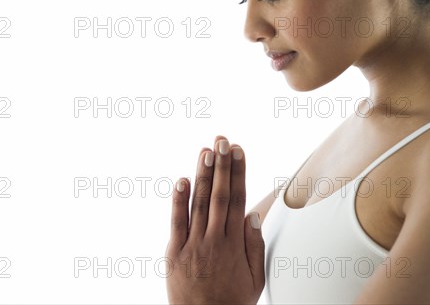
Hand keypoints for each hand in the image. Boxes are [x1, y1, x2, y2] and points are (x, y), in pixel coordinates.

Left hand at [165, 135, 264, 304]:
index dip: (238, 173)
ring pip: (199, 203)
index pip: (238, 199)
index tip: (239, 151)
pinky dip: (179, 200)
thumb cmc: (231, 301)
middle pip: (220, 195)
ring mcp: (193, 244)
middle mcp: (214, 239)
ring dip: (203, 175)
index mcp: (235, 244)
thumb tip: (253, 215)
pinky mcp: (174, 251)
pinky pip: (177, 221)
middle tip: (222, 140)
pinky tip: (182, 179)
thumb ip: (254, 245)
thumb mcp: (255, 278)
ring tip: (206, 150)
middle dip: (221, 165)